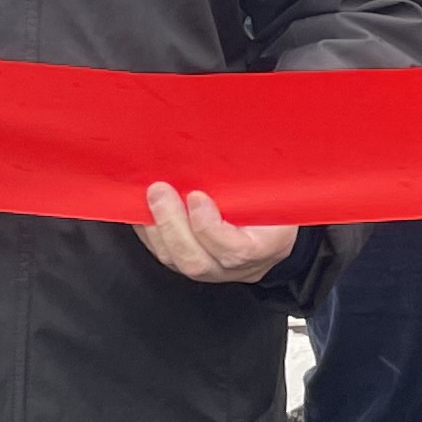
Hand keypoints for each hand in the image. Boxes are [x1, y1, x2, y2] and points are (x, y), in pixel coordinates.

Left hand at [136, 185, 299, 283]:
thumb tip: (225, 150)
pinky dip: (150, 232)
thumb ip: (256, 181)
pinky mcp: (188, 265)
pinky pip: (163, 254)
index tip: (197, 196)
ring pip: (174, 260)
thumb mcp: (278, 192)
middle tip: (160, 191)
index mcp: (267, 247)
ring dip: (156, 227)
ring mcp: (210, 271)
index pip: (234, 250)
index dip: (210, 227)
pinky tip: (143, 209)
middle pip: (196, 260)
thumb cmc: (277, 206)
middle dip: (172, 224)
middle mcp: (235, 268)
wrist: (275, 234)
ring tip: (149, 196)